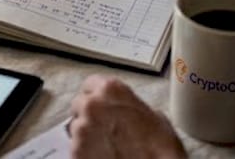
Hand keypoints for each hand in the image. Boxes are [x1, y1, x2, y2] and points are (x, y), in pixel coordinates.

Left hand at [68, 75, 185, 158]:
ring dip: (87, 134)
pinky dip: (85, 151)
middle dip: (89, 115)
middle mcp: (92, 106)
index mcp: (111, 90)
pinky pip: (75, 148)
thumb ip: (134, 107)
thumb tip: (132, 111)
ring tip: (106, 144)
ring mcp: (81, 130)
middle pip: (80, 104)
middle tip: (105, 127)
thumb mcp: (156, 118)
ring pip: (76, 127)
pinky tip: (102, 154)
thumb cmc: (158, 150)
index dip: (97, 95)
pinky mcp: (75, 152)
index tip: (99, 102)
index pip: (91, 83)